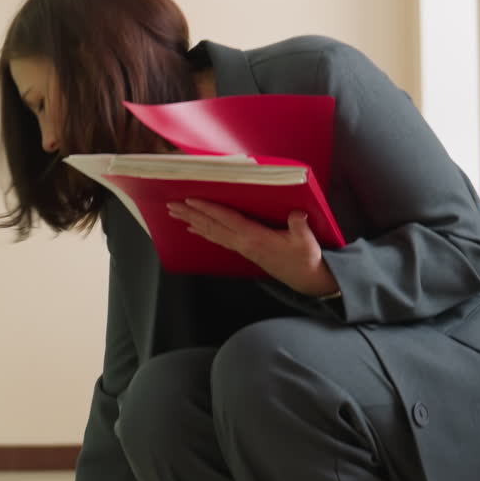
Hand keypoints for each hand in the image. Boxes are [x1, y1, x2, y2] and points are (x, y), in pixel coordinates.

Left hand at [167, 200, 338, 296]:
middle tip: (172, 206)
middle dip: (191, 215)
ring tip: (176, 214)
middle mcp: (243, 244)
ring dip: (193, 222)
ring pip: (212, 233)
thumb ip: (299, 226)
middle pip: (212, 226)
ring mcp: (242, 248)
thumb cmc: (306, 259)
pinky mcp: (245, 251)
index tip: (191, 200)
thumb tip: (296, 213)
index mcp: (255, 238)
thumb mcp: (306, 242)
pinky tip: (195, 228)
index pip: (227, 220)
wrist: (307, 280)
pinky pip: (219, 239)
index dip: (208, 209)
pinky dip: (205, 231)